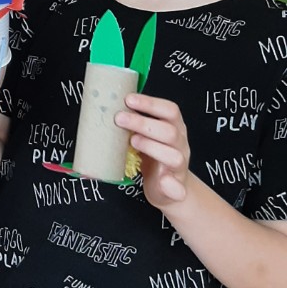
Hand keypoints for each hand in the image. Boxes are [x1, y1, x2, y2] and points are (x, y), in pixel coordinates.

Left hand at [116, 92, 191, 208]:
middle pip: (169, 131)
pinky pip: (178, 187)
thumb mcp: (147, 135)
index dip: (150, 103)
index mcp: (174, 128)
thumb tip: (107, 106)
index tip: (128, 99)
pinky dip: (170, 184)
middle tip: (119, 119)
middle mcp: (179, 145)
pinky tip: (162, 180)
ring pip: (174, 156)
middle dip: (143, 123)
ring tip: (132, 142)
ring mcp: (179, 166)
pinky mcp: (175, 187)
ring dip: (151, 147)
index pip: (170, 110)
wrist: (167, 188)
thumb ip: (134, 122)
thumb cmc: (152, 155)